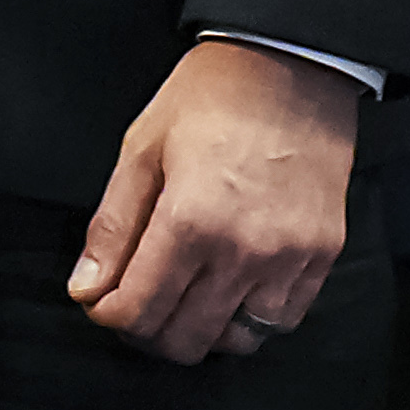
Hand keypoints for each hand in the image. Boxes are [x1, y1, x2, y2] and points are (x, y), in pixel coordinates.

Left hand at [69, 41, 362, 365]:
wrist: (291, 70)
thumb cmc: (209, 101)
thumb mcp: (140, 151)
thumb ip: (112, 227)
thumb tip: (87, 288)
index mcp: (190, 222)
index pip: (138, 309)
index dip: (107, 314)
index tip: (100, 301)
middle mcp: (244, 251)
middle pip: (185, 338)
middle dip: (147, 332)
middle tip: (134, 304)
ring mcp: (290, 258)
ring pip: (237, 339)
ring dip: (200, 332)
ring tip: (181, 301)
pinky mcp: (322, 256)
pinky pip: (283, 319)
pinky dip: (249, 319)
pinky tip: (227, 293)